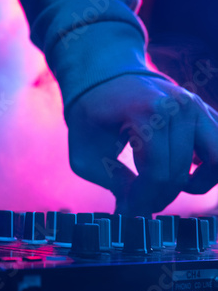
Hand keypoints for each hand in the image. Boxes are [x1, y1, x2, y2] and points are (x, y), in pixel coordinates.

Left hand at [65, 74, 217, 216]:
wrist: (103, 76)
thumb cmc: (89, 117)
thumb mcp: (86, 154)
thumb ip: (112, 183)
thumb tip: (136, 211)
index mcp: (145, 112)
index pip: (157, 172)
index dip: (143, 201)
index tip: (128, 213)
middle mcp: (178, 106)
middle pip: (179, 172)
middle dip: (157, 197)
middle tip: (138, 207)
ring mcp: (196, 106)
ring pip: (215, 161)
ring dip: (192, 184)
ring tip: (165, 186)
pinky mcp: (205, 111)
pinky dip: (210, 168)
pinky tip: (186, 174)